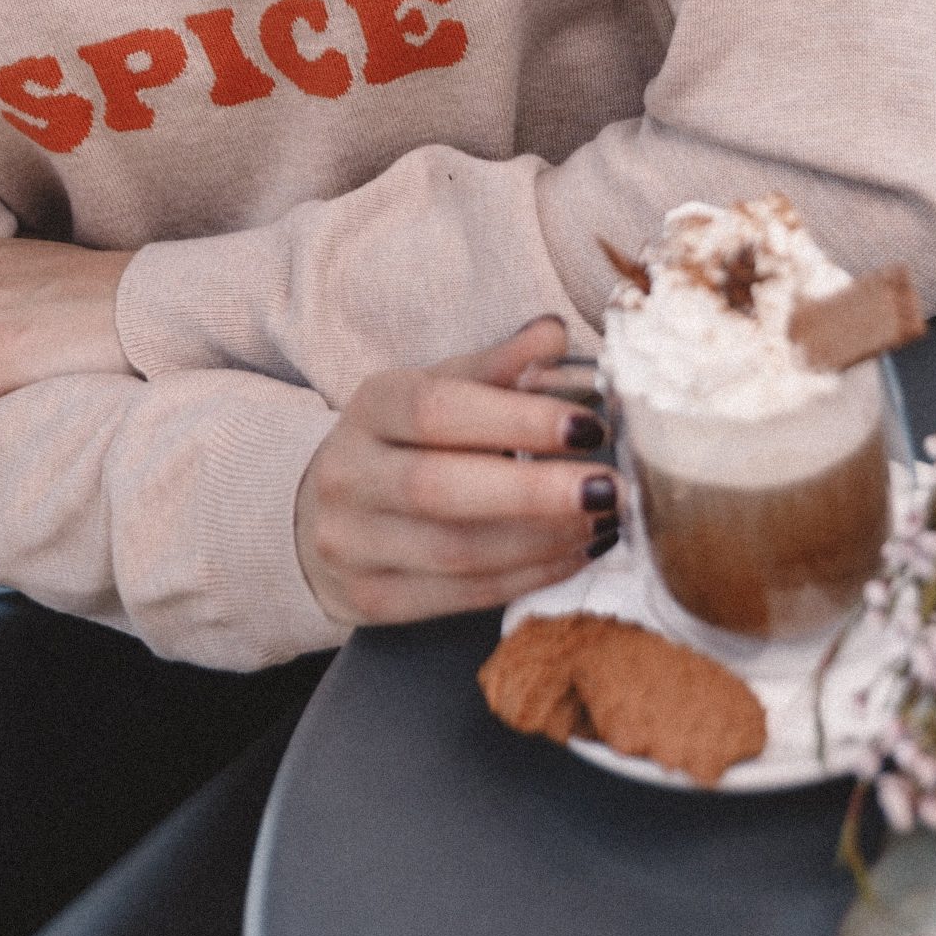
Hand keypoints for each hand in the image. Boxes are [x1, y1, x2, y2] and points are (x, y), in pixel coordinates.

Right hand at [294, 317, 619, 627]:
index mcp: (370, 407)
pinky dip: (530, 576)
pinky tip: (576, 553)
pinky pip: (463, 595)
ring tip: (606, 521)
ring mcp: (351, 544)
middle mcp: (348, 475)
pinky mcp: (372, 600)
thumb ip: (498, 367)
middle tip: (611, 488)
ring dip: (545, 540)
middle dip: (536, 492)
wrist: (323, 515)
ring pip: (458, 552)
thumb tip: (555, 336)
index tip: (590, 427)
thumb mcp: (438, 389)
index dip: (516, 419)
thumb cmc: (404, 442)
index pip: (438, 410)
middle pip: (440, 489)